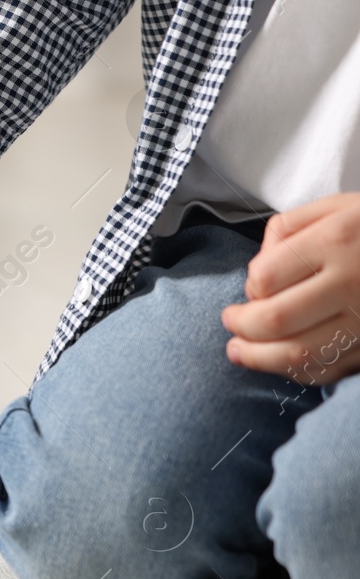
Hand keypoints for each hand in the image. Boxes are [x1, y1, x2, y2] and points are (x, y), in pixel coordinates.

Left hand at [222, 193, 359, 382]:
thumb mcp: (336, 208)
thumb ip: (288, 229)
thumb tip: (258, 269)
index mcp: (336, 241)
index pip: (265, 277)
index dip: (248, 287)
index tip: (251, 288)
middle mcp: (352, 283)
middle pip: (275, 320)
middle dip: (241, 326)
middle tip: (230, 322)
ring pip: (298, 353)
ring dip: (258, 358)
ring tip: (239, 350)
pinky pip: (328, 369)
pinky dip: (295, 371)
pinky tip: (279, 361)